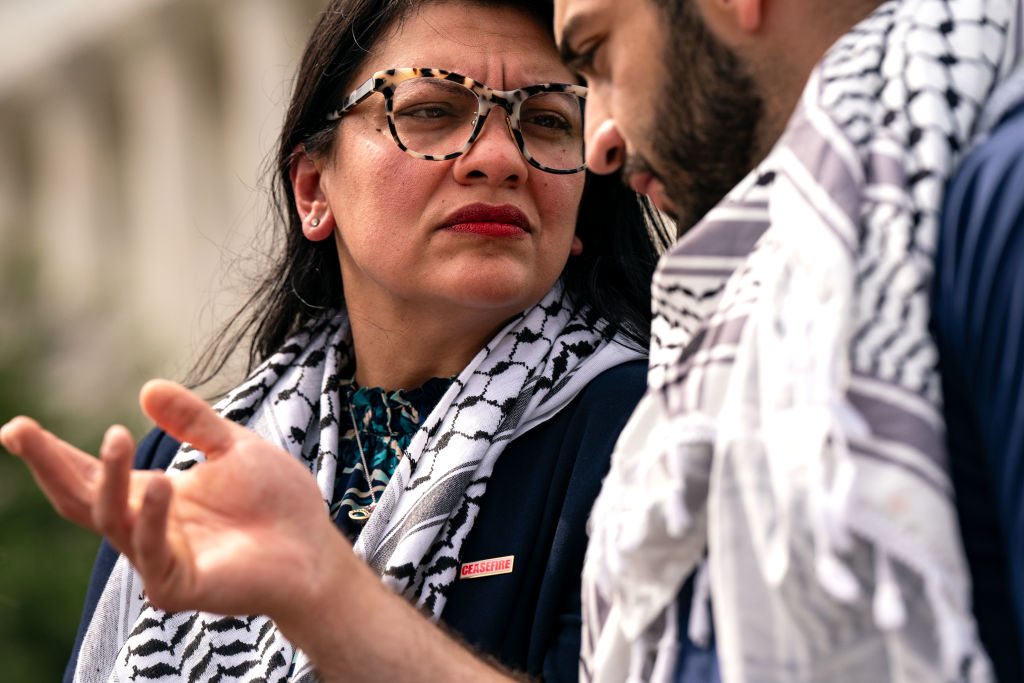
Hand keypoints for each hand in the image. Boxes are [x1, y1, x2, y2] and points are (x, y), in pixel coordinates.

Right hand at [1, 379, 343, 620]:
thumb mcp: (233, 446)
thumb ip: (193, 421)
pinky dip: (153, 518)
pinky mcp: (178, 585)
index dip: (52, 453)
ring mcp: (158, 559)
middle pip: (81, 498)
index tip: (16, 427)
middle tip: (19, 431)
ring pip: (112, 520)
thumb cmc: (276, 502)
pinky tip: (162, 484)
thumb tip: (146, 388)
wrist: (315, 546)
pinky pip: (153, 552)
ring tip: (117, 437)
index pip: (90, 474)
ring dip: (109, 479)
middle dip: (49, 466)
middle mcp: (145, 527)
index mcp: (151, 496)